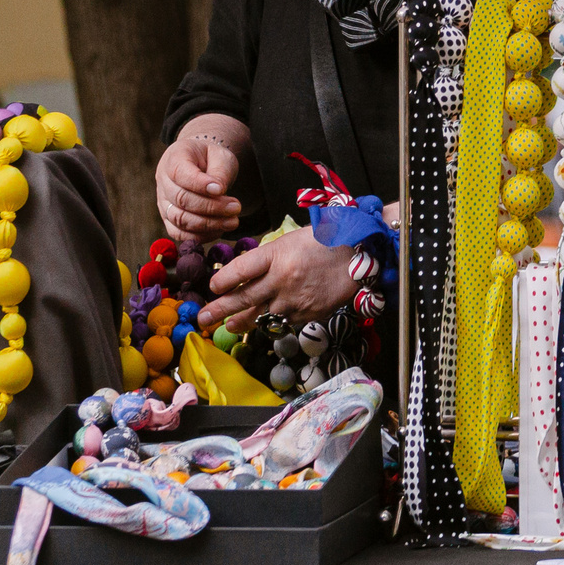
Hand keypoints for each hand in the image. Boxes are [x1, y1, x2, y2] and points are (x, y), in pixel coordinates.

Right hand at [155, 134, 241, 240]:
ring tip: (233, 221)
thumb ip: (219, 172)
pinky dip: (200, 236)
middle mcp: (163, 181)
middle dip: (211, 207)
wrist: (202, 166)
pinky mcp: (168, 219)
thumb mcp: (221, 157)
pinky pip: (179, 234)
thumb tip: (218, 191)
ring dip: (208, 224)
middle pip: (181, 199)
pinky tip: (220, 230)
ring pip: (180, 219)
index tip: (221, 190)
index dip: (200, 184)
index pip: (180, 174)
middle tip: (236, 208)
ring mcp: (163, 202)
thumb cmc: (211, 159)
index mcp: (174, 158)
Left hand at [198, 227, 355, 330]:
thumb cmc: (326, 241)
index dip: (223, 281)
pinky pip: (283, 321)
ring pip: (260, 316)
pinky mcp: (308, 315)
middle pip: (243, 298)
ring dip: (241, 321)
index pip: (240, 270)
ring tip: (228, 325)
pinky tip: (263, 321)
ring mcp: (295, 300)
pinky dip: (271, 321)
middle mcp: (282, 279)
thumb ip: (268, 257)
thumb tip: (245, 273)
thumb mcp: (291, 240)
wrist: (361, 256)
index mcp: (277, 254)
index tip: (212, 287)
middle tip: (203, 318)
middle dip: (219, 309)